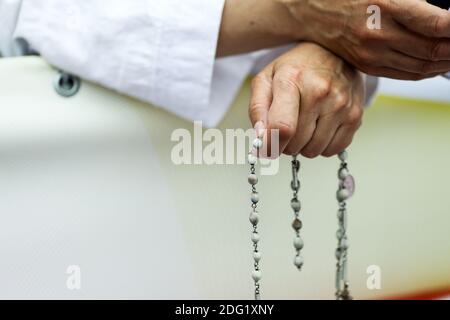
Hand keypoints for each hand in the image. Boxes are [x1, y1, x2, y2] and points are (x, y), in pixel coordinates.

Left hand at [249, 43, 364, 157]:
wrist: (334, 53)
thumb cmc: (294, 69)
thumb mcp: (266, 79)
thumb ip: (257, 109)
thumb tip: (261, 139)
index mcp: (292, 80)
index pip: (282, 127)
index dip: (270, 146)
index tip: (265, 149)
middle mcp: (319, 91)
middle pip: (296, 143)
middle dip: (285, 143)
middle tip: (285, 128)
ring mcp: (341, 104)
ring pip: (313, 150)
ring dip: (303, 146)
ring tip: (303, 125)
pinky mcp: (355, 116)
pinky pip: (332, 150)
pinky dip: (322, 146)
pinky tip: (319, 128)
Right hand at [278, 0, 449, 79]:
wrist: (310, 11)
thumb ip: (414, 0)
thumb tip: (443, 14)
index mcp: (385, 6)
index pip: (438, 24)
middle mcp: (378, 34)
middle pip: (433, 49)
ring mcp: (371, 54)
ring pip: (422, 66)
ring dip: (445, 62)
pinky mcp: (367, 65)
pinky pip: (404, 74)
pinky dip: (426, 72)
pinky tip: (437, 65)